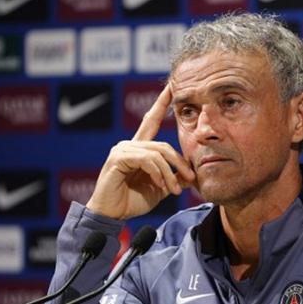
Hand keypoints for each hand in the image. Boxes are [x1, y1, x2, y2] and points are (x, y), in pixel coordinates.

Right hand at [86, 86, 194, 219]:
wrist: (112, 215)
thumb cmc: (131, 201)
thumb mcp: (159, 188)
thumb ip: (171, 178)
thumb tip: (189, 175)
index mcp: (139, 149)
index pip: (151, 120)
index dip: (161, 103)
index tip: (172, 88)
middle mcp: (129, 145)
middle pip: (163, 145)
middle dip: (180, 163)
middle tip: (190, 179)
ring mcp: (122, 150)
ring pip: (157, 153)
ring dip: (169, 173)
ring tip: (174, 190)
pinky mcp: (118, 158)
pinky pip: (146, 160)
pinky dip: (157, 173)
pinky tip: (159, 185)